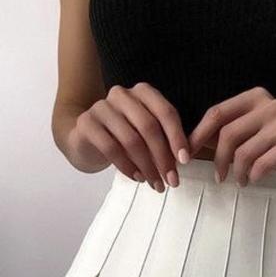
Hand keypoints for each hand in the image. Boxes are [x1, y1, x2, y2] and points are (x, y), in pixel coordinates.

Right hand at [67, 82, 190, 190]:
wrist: (85, 138)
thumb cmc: (125, 137)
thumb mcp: (148, 133)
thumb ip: (167, 138)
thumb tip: (189, 158)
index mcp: (143, 92)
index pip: (166, 112)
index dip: (178, 138)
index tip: (185, 162)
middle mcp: (122, 94)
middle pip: (149, 126)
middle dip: (163, 157)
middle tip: (172, 181)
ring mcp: (101, 107)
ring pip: (131, 139)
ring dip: (147, 166)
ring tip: (156, 184)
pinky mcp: (87, 123)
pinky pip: (111, 148)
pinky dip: (127, 167)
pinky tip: (137, 178)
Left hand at [187, 86, 275, 184]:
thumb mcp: (256, 132)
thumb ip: (229, 133)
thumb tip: (192, 143)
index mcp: (256, 97)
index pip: (217, 113)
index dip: (198, 135)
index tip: (186, 154)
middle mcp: (269, 105)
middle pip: (227, 134)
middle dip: (218, 159)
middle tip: (218, 176)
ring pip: (243, 152)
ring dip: (236, 172)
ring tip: (239, 181)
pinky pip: (260, 164)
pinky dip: (253, 176)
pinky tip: (254, 180)